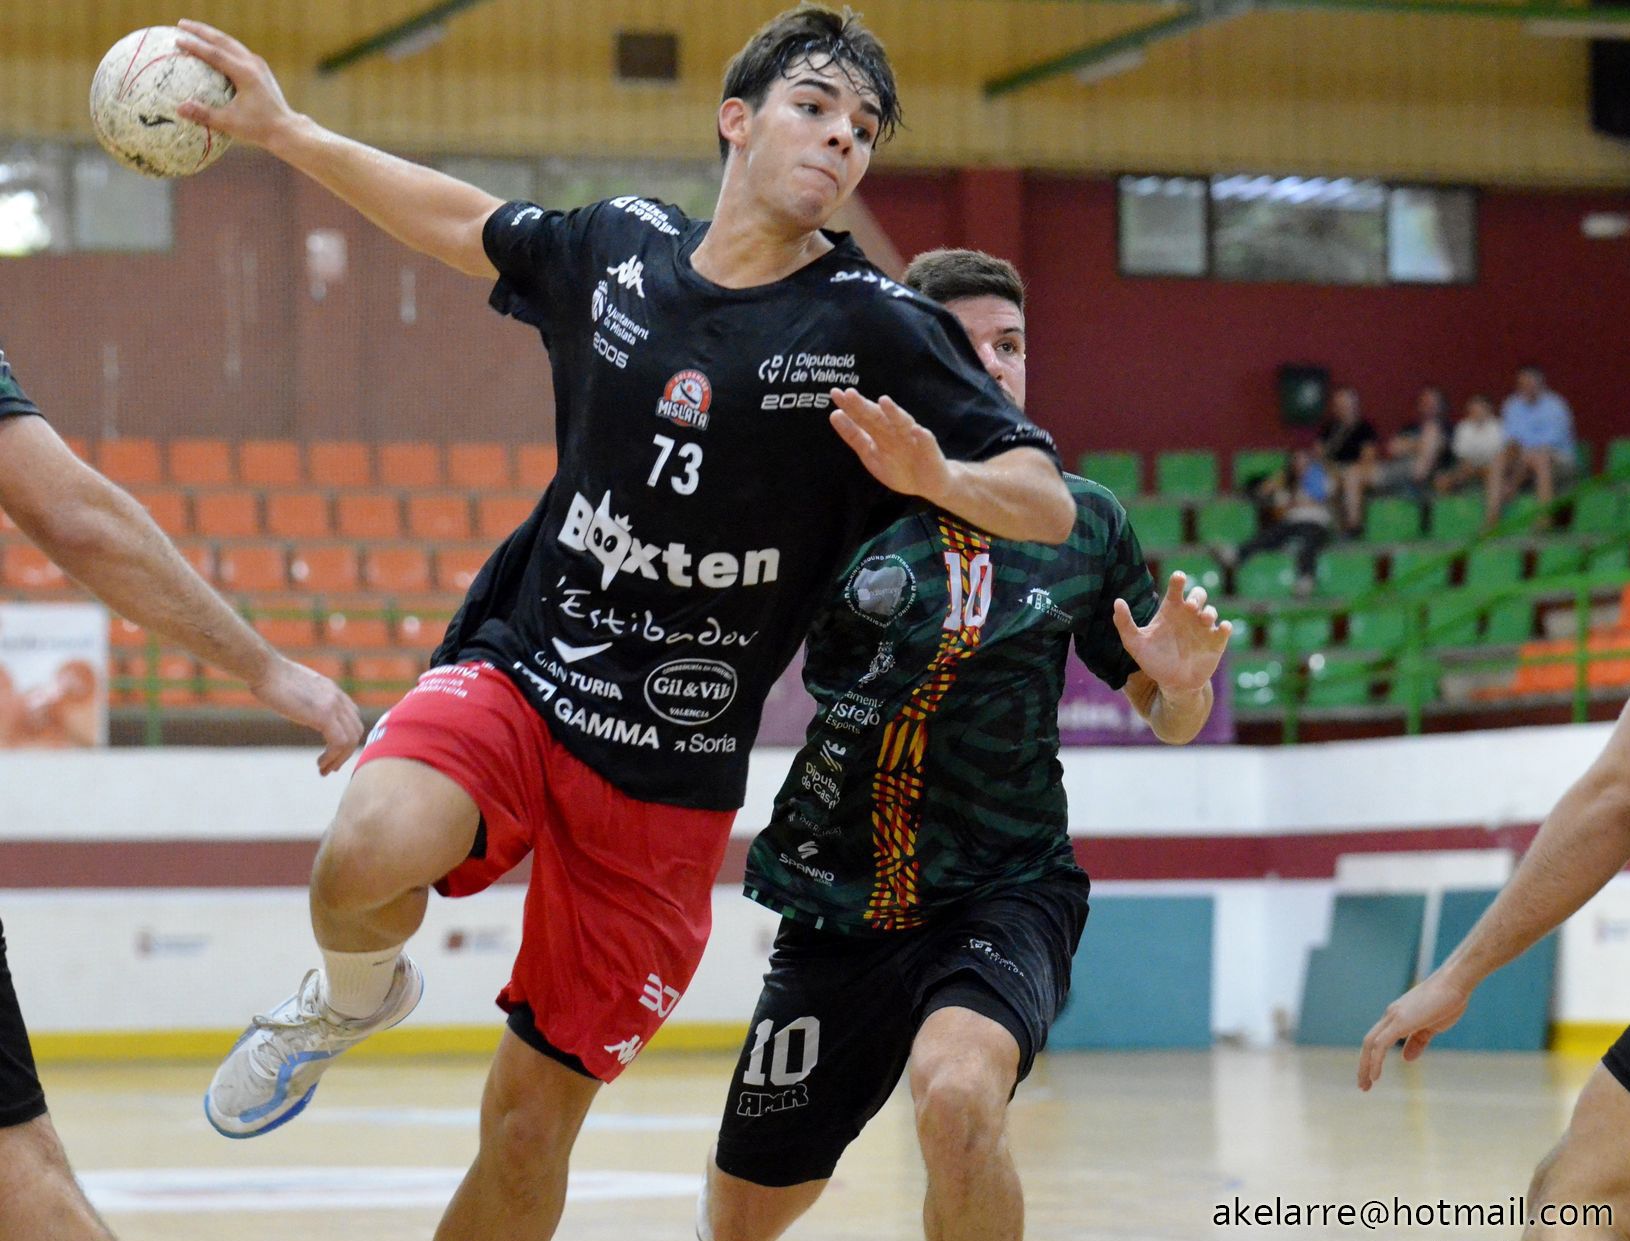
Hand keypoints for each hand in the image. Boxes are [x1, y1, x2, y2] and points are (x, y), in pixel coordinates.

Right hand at [173, 20, 297, 147]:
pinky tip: (211, 46)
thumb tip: (179, 108)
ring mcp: (258, 65)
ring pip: (231, 43)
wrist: (286, 129)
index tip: (178, 39)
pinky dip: (222, 45)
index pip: (216, 54)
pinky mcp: (260, 69)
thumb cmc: (258, 128)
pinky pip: (237, 51)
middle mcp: (252, 64)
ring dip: (212, 34)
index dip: (196, 46)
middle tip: (180, 24)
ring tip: (193, 29)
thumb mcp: (230, 123)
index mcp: (245, 74)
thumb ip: (205, 115)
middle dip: (201, 30)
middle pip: (223, 41)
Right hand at [249, 655, 364, 775]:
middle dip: (346, 752)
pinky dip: (332, 757)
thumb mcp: (298, 688)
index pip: (353, 718)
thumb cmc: (270, 678)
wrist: (264, 669)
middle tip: (330, 766)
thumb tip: (303, 708)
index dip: (346, 738)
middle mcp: (337, 697)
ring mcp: (333, 705)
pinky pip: (339, 742)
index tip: (333, 752)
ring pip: (351, 739)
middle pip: (356, 730)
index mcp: (332, 690)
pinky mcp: (323, 714)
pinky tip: (320, 764)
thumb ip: (308, 699)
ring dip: (340, 759)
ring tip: (324, 769)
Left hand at [828, 388, 953, 503]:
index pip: (863, 418)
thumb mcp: (870, 454)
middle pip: (878, 418)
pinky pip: (927, 443)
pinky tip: (918, 431)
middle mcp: (895, 432)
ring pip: (903, 425)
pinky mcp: (931, 452)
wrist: (929, 483)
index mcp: (880, 433)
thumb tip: (835, 414)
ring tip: (884, 401)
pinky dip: (923, 437)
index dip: (850, 407)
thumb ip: (854, 436)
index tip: (835, 394)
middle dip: (865, 406)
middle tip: (850, 393)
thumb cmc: (898, 467)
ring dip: (894, 413)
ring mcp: (913, 440)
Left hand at [1113, 572, 1230, 693]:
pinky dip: (1225, 627)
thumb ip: (1125, 623)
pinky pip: (1224, 630)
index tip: (1179, 577)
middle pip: (1198, 595)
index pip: (1176, 589)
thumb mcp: (1135, 643)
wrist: (1172, 683)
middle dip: (1196, 596)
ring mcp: (1203, 628)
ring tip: (1204, 619)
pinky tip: (1223, 628)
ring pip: (1211, 611)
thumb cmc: (1153, 660)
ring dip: (1209, 612)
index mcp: (1171, 610)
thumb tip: (1117, 602)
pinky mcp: (1216, 642)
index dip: (1178, 581)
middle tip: (1189, 606)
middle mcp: (1188, 615)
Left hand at [1357, 971, 1471, 1090]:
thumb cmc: (1446, 1002)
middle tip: (1363, 1085)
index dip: (1372, 1058)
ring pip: (1370, 1044)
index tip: (1371, 1076)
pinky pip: (1380, 1044)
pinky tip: (1375, 1076)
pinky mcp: (1399, 1021)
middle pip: (1369, 1043)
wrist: (1454, 983)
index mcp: (1397, 1017)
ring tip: (1366, 1085)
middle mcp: (1390, 1016)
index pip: (1378, 1040)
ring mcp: (1393, 1017)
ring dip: (1366, 1066)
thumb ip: (1417, 1042)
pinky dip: (1375, 1061)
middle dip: (1364, 1065)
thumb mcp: (1431, 1027)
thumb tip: (1405, 1058)